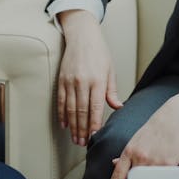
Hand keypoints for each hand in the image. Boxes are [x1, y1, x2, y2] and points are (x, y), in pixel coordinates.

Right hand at [57, 9, 121, 145]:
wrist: (82, 36)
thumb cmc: (99, 52)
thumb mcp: (110, 70)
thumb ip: (111, 91)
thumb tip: (117, 107)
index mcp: (97, 80)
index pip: (96, 108)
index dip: (94, 124)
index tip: (94, 136)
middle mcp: (83, 82)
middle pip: (82, 112)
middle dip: (82, 130)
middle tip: (82, 143)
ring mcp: (70, 81)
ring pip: (71, 109)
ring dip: (72, 125)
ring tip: (75, 138)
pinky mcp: (61, 79)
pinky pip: (61, 100)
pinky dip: (62, 114)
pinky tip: (64, 124)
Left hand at [107, 86, 178, 178]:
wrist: (176, 116)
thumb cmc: (157, 126)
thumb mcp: (137, 138)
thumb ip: (128, 153)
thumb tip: (115, 163)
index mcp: (130, 151)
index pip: (118, 174)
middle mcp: (140, 157)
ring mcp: (154, 162)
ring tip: (153, 175)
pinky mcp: (169, 164)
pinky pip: (163, 178)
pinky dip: (162, 178)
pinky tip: (164, 173)